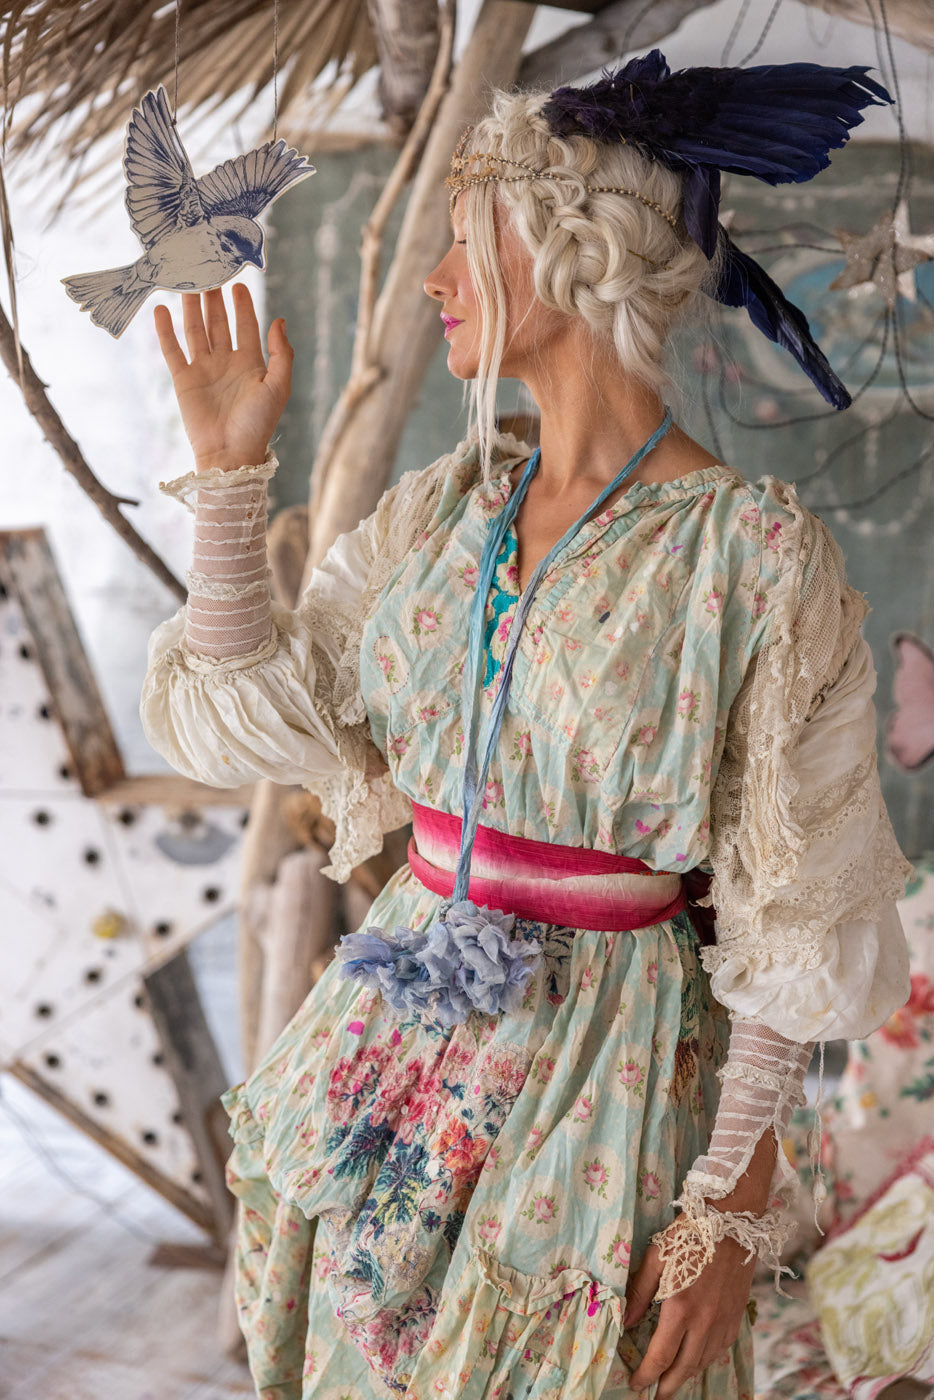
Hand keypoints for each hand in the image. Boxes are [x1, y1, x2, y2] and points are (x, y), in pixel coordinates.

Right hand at [154, 283, 292, 471]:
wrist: (230, 454)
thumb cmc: (257, 424)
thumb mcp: (278, 386)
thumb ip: (281, 353)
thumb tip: (279, 320)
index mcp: (251, 364)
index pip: (246, 326)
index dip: (243, 305)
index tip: (238, 282)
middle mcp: (226, 363)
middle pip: (218, 323)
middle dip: (214, 299)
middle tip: (209, 271)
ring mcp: (204, 370)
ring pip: (196, 330)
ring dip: (191, 307)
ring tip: (187, 282)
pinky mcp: (183, 379)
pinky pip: (172, 350)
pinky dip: (165, 330)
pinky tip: (161, 310)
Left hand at [624, 1235, 755, 1397]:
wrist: (733, 1221)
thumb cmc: (689, 1235)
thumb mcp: (656, 1258)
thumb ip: (640, 1293)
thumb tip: (626, 1322)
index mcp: (680, 1309)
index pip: (660, 1356)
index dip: (646, 1376)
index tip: (635, 1384)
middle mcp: (704, 1323)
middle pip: (684, 1369)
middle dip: (667, 1387)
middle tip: (655, 1396)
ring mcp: (723, 1322)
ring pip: (704, 1362)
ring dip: (687, 1375)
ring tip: (672, 1379)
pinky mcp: (736, 1316)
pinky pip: (721, 1349)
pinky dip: (706, 1360)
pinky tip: (697, 1358)